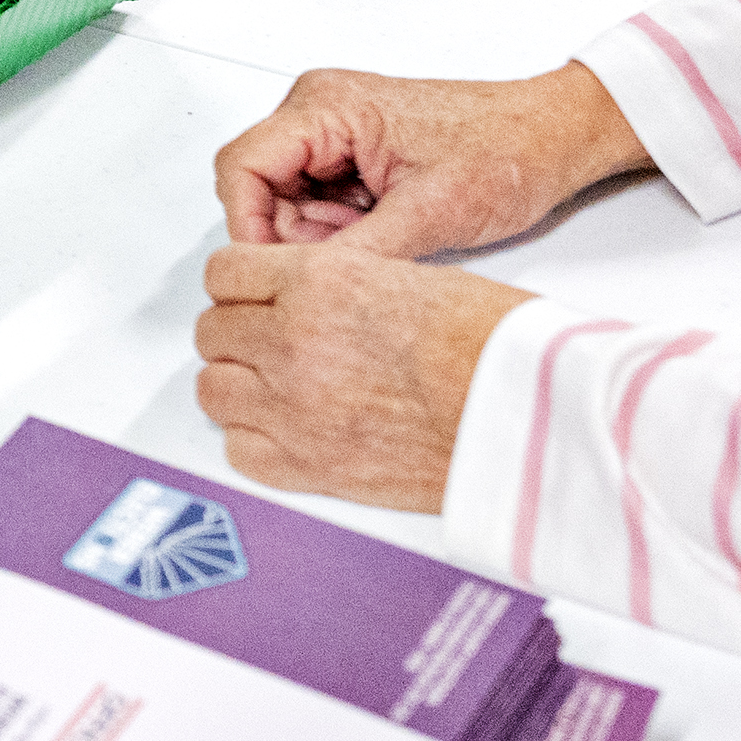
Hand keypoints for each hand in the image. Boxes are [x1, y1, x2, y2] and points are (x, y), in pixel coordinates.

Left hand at [193, 239, 530, 511]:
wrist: (527, 413)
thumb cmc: (492, 344)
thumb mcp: (406, 275)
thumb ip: (336, 282)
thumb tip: (303, 297)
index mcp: (317, 281)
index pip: (225, 273)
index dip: (240, 285)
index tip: (252, 297)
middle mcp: (292, 341)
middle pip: (213, 331)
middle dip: (239, 334)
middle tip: (269, 343)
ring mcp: (295, 407)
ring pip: (214, 390)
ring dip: (240, 385)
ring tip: (276, 387)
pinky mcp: (310, 467)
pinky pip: (240, 450)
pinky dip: (256, 440)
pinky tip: (288, 430)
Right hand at [213, 63, 647, 255]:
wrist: (555, 137)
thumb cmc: (508, 149)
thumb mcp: (431, 213)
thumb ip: (358, 253)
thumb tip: (307, 294)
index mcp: (326, 105)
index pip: (242, 168)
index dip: (250, 228)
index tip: (276, 276)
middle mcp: (321, 111)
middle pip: (261, 190)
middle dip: (298, 237)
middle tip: (353, 259)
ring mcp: (336, 134)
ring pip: (288, 203)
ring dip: (324, 238)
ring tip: (385, 240)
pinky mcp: (353, 156)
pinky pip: (319, 204)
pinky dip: (344, 232)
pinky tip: (388, 234)